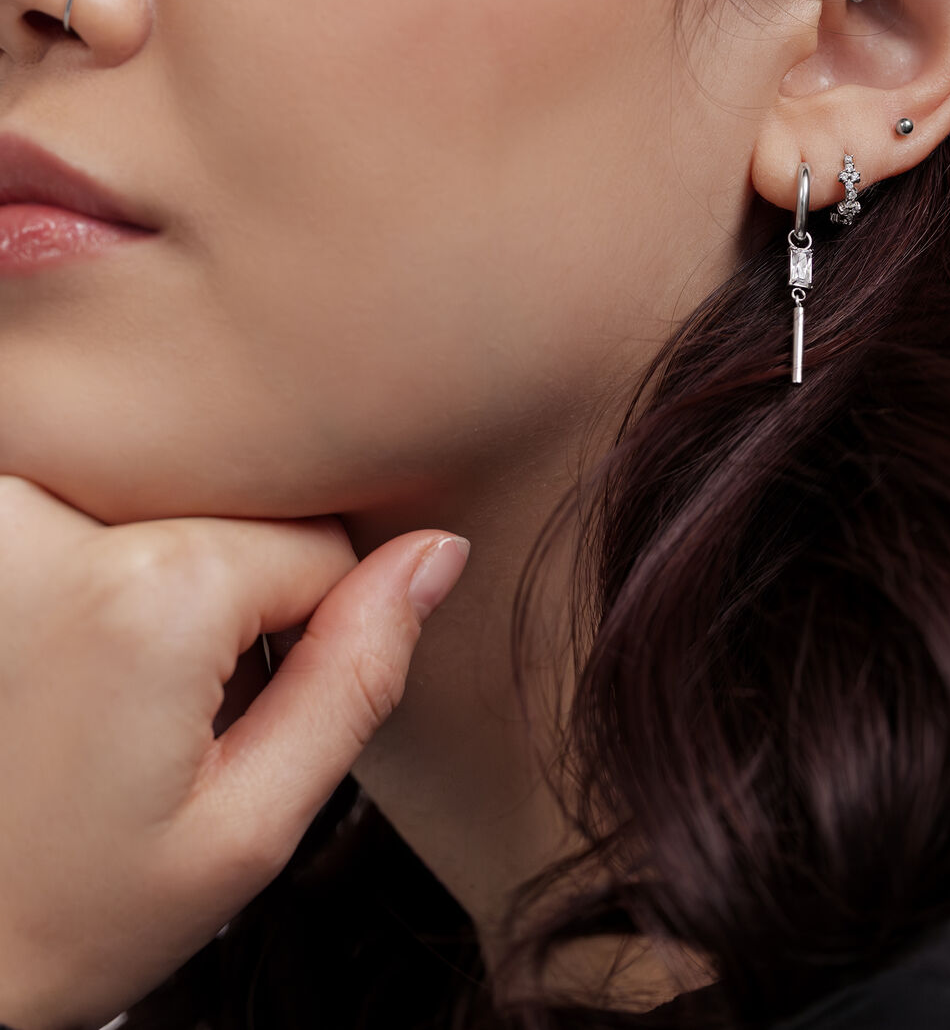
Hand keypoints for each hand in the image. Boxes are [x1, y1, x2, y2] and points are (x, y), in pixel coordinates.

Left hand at [0, 476, 468, 1029]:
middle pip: (244, 516)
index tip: (224, 720)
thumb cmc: (62, 915)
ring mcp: (0, 514)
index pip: (323, 549)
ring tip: (102, 687)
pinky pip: (93, 498)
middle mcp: (59, 519)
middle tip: (153, 715)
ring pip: (176, 500)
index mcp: (151, 591)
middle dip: (234, 602)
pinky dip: (98, 558)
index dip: (307, 639)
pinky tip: (59, 653)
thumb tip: (440, 552)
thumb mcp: (247, 829)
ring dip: (165, 575)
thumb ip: (357, 675)